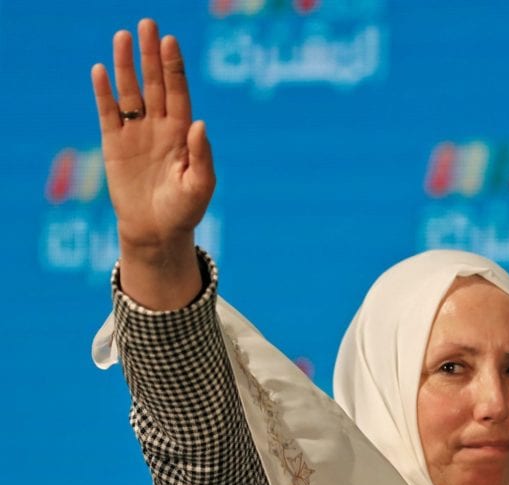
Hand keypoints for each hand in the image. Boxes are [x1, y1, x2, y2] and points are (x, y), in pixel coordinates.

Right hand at [91, 18, 214, 308]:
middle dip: (151, 56)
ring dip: (126, 66)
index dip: (174, 68)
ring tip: (123, 37)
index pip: (179, 93)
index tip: (170, 42)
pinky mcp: (114, 144)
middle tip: (148, 24)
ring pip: (130, 92)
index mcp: (183, 133)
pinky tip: (101, 71)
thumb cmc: (185, 210)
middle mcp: (160, 127)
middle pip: (155, 84)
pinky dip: (104, 93)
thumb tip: (200, 124)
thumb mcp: (201, 186)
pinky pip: (108, 113)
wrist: (157, 231)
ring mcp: (136, 133)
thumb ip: (202, 156)